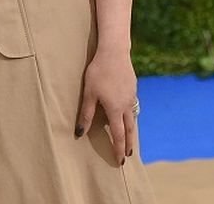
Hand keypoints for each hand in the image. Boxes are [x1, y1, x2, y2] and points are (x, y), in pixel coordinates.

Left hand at [76, 48, 137, 163]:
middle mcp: (126, 105)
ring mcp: (131, 96)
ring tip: (128, 136)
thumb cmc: (99, 72)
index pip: (118, 135)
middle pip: (129, 129)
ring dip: (130, 129)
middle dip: (128, 143)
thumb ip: (86, 114)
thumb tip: (80, 133)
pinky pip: (132, 105)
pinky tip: (126, 112)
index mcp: (115, 109)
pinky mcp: (133, 87)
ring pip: (132, 117)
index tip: (120, 160)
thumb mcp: (89, 94)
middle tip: (128, 154)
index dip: (119, 148)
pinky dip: (130, 115)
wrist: (114, 52)